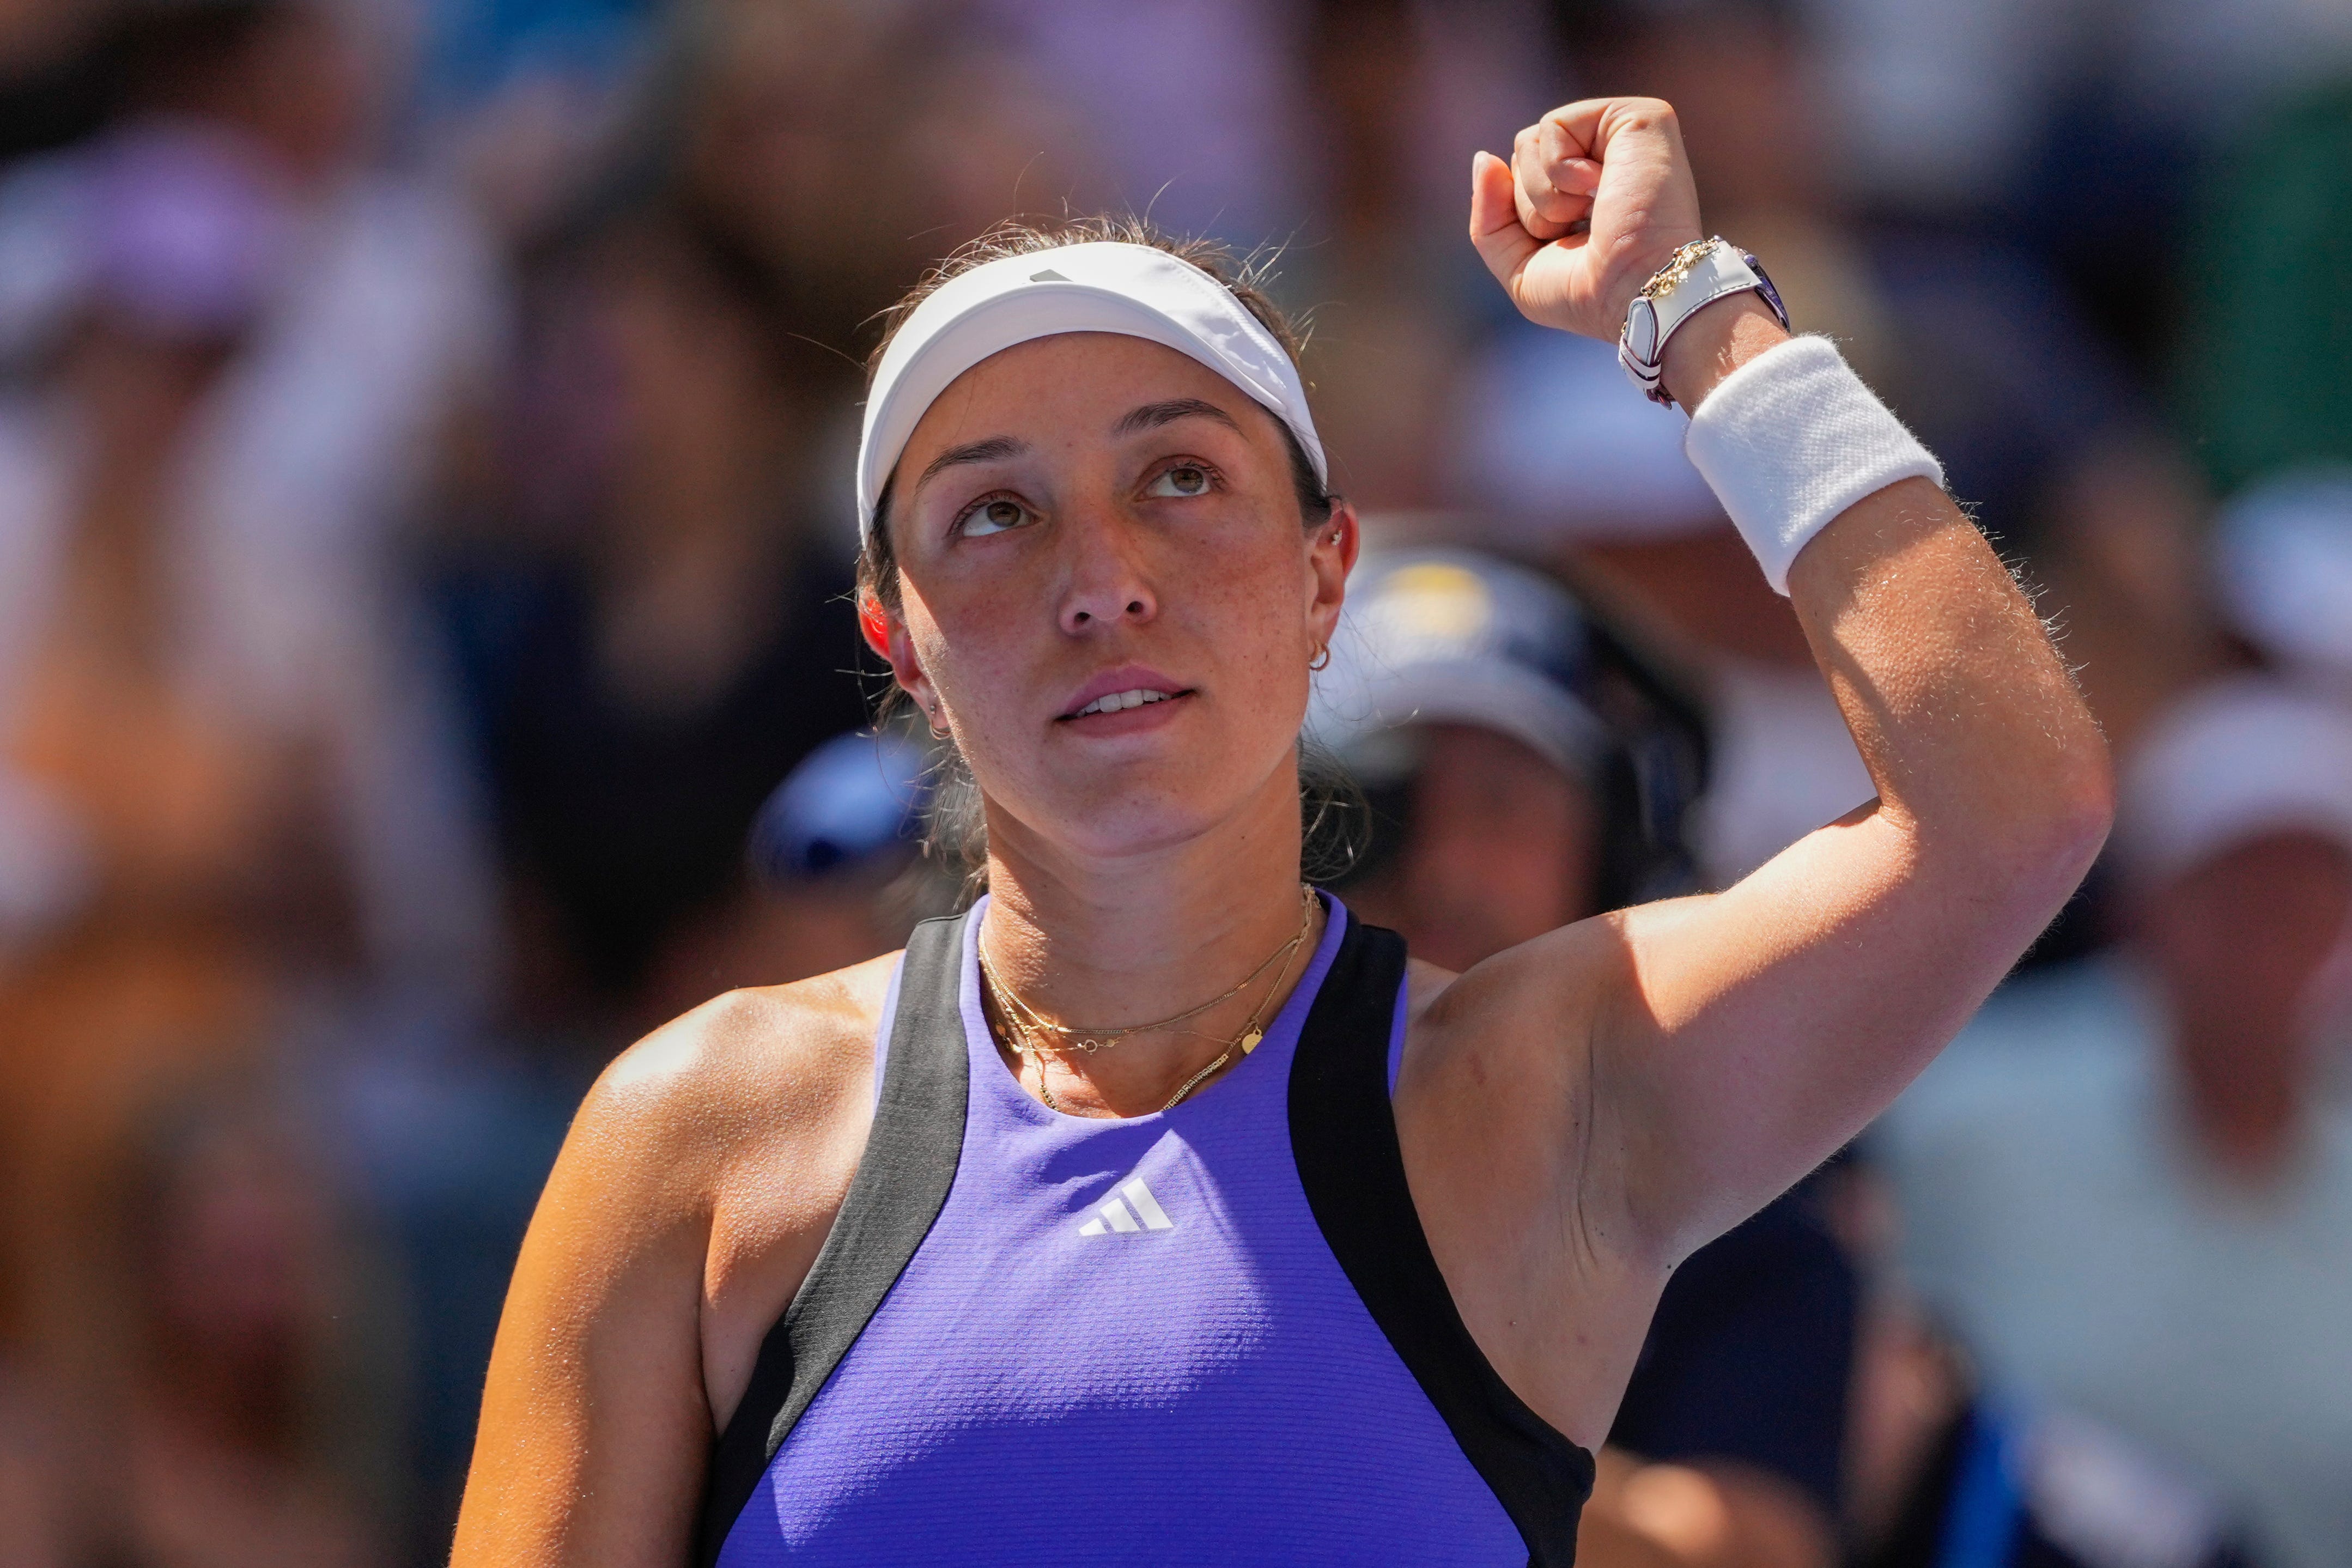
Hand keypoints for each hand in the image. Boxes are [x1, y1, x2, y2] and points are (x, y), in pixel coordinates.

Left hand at [1470, 98, 1703, 342]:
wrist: (1636, 291)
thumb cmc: (1588, 293)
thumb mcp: (1519, 267)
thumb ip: (1490, 217)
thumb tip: (1482, 157)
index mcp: (1586, 189)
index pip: (1517, 180)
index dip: (1523, 219)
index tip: (1567, 246)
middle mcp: (1606, 156)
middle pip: (1519, 157)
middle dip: (1531, 206)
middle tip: (1581, 230)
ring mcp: (1623, 135)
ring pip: (1527, 141)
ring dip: (1544, 195)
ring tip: (1593, 211)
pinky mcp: (1638, 117)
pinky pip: (1552, 126)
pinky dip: (1559, 170)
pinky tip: (1599, 189)